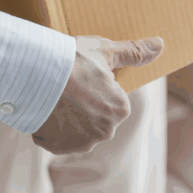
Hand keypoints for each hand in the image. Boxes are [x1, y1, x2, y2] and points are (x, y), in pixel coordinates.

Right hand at [31, 35, 163, 155]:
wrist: (33, 74)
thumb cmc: (72, 60)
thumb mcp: (105, 51)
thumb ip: (134, 52)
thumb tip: (159, 45)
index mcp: (120, 110)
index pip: (113, 98)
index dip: (97, 86)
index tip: (83, 77)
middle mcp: (105, 132)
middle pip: (96, 115)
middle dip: (85, 104)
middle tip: (68, 85)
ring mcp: (81, 143)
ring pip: (78, 128)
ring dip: (69, 117)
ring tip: (55, 97)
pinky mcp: (58, 148)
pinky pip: (59, 138)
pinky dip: (53, 127)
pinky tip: (47, 110)